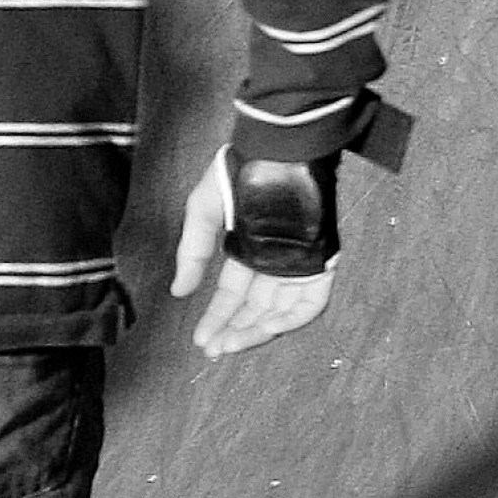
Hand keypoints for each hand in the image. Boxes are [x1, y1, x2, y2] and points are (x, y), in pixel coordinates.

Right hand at [171, 154, 334, 358]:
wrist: (275, 148)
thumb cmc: (239, 172)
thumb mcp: (202, 215)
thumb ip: (192, 254)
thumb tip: (179, 291)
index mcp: (248, 250)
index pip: (233, 295)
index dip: (217, 317)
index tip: (201, 338)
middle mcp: (273, 261)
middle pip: (256, 309)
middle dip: (234, 330)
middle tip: (214, 348)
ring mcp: (297, 262)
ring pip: (281, 311)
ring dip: (257, 331)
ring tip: (232, 344)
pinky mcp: (319, 259)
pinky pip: (310, 301)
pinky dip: (292, 319)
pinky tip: (268, 330)